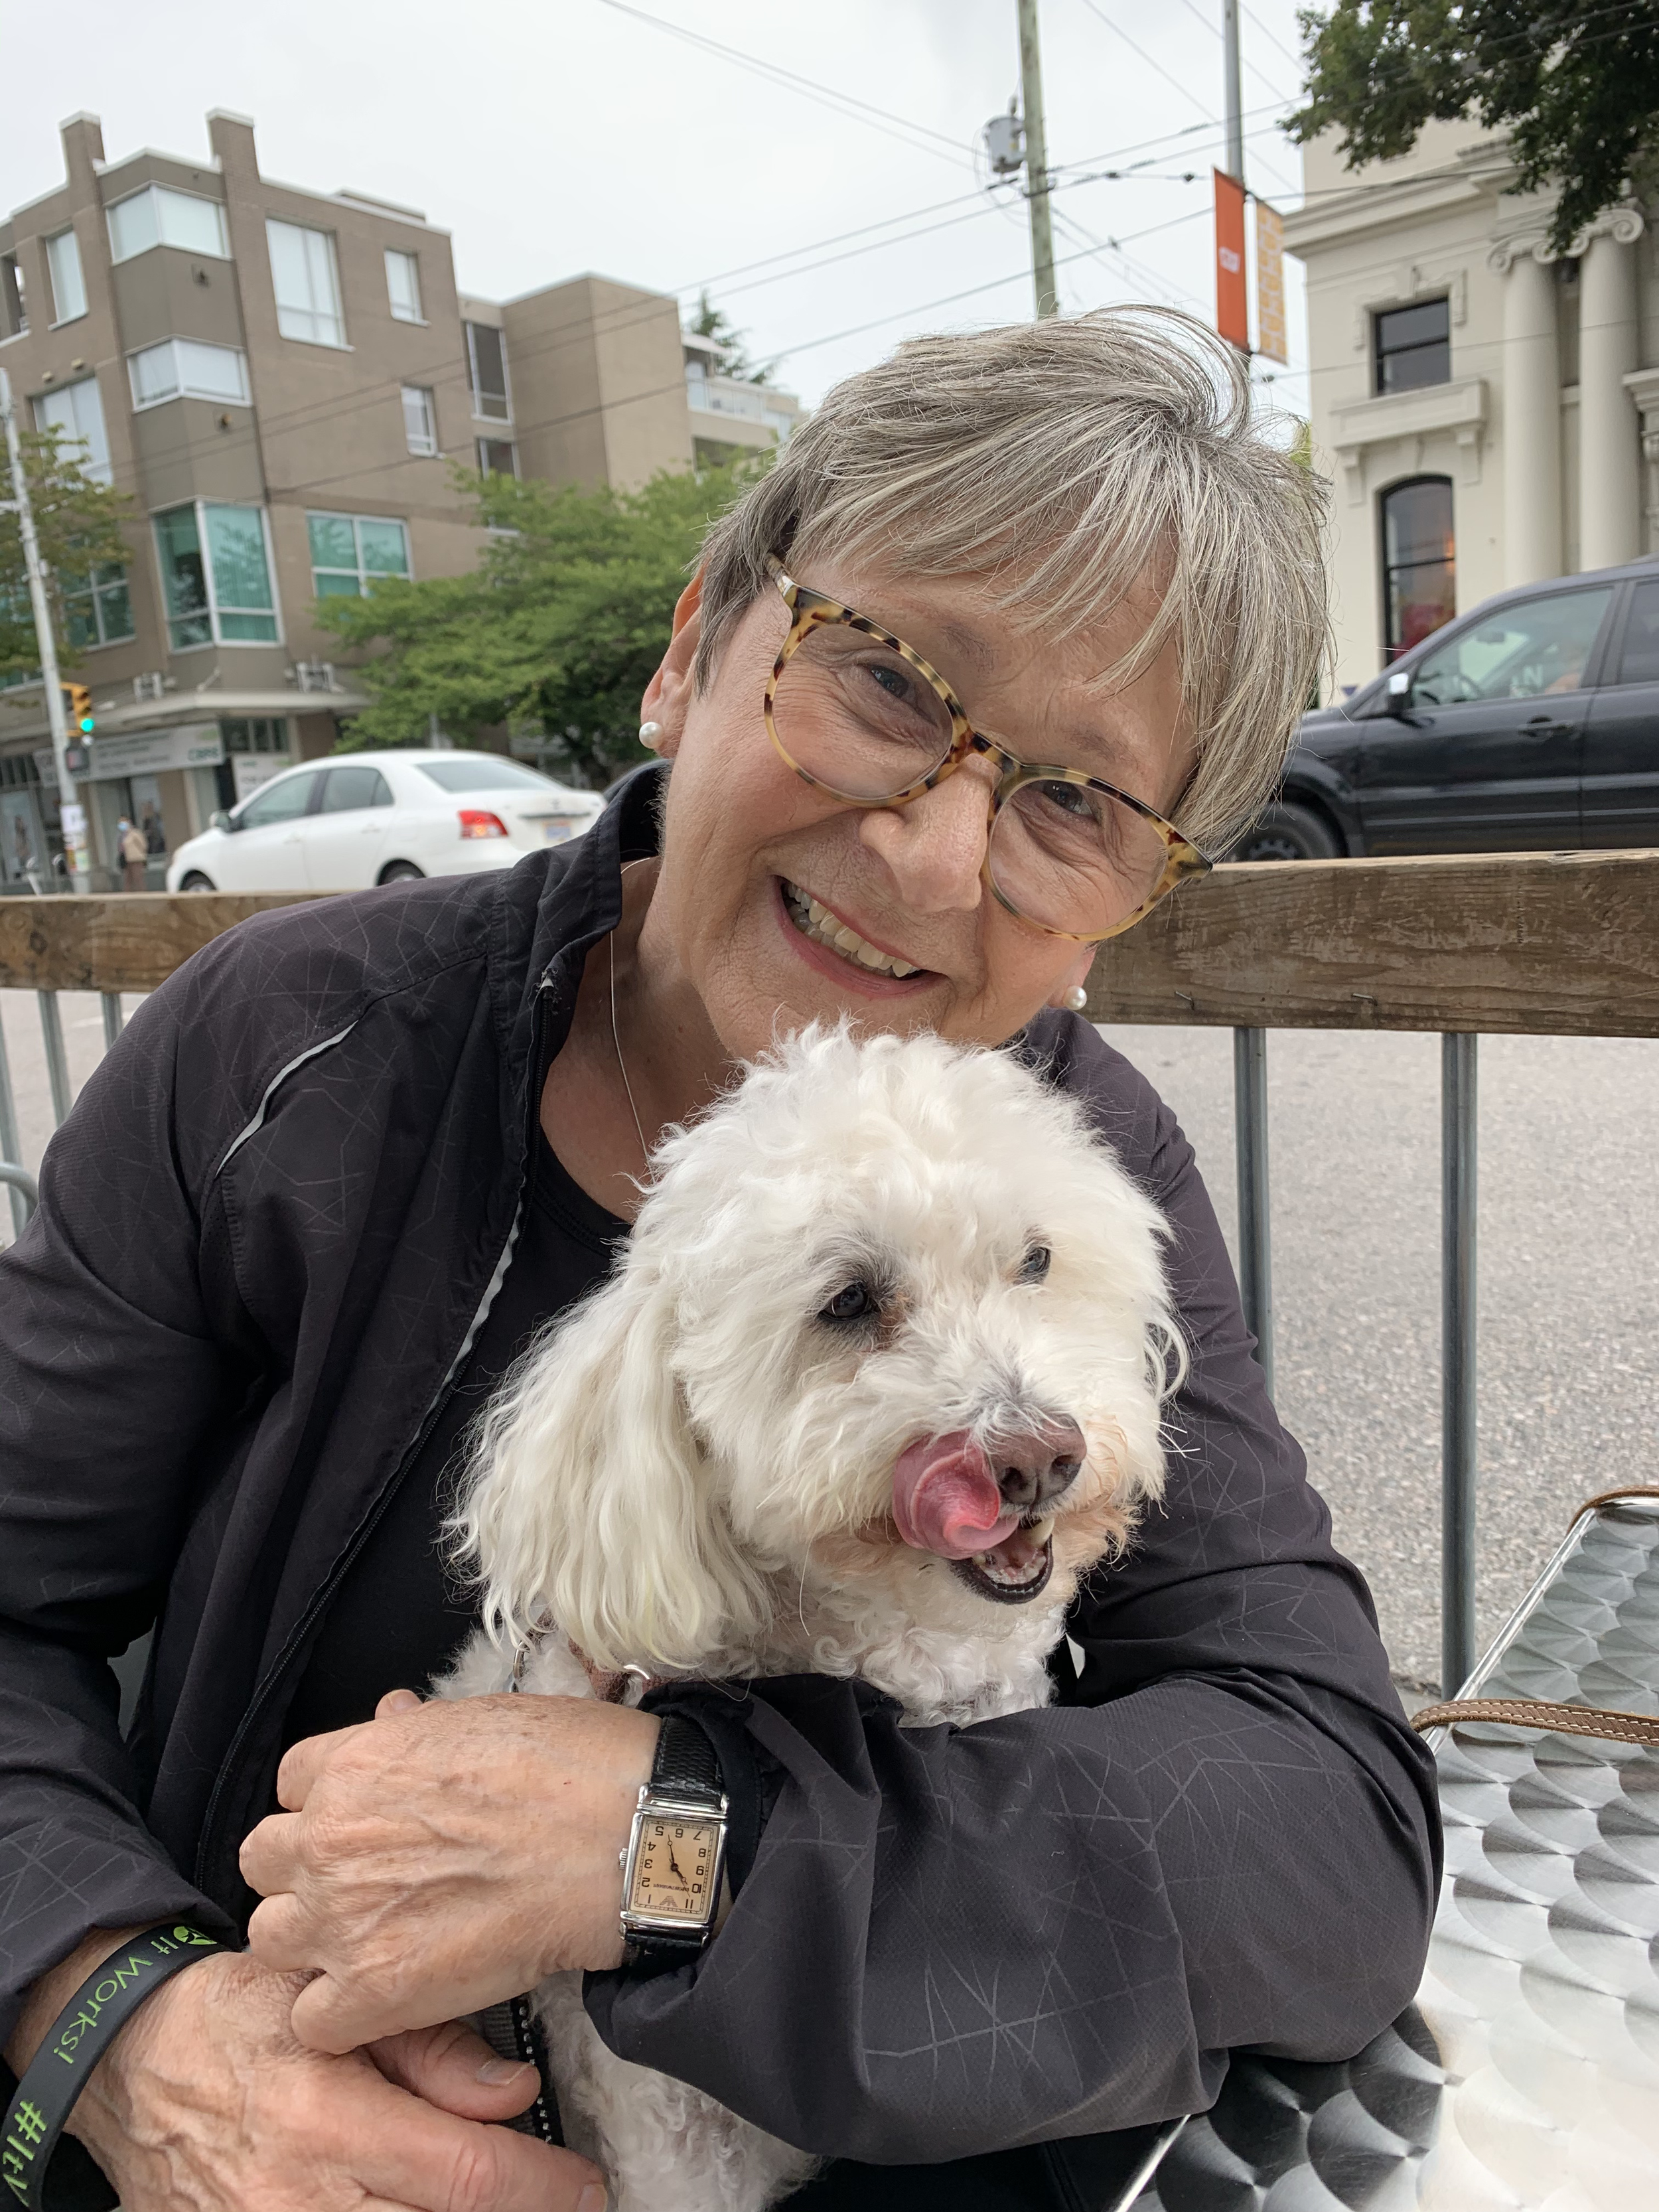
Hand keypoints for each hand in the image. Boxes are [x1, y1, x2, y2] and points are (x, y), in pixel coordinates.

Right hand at [54, 1945, 606, 2211]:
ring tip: (496, 2200)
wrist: (130, 2064)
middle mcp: (298, 2200)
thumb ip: (433, 2052)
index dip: (542, 2189)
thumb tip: (516, 2094)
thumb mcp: (335, 2011)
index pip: (467, 2175)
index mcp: (329, 2123)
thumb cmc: (239, 2021)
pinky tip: (419, 2207)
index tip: (586, 2188)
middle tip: (555, 2201)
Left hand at [241, 1689, 658, 2052]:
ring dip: (315, 1944)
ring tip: (376, 1946)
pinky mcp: (372, 1991)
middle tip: (362, 1887)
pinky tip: (391, 2001)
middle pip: (263, 1862)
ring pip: (272, 1940)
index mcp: (354, 1763)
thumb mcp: (481, 1716)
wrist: (619, 1839)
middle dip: (304, 1873)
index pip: (291, 1784)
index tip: (362, 1825)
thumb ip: (415, 1729)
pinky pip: (313, 2020)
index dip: (326, 1806)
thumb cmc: (570, 1767)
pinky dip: (346, 2019)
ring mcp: (342, 1916)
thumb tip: (391, 1715)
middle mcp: (329, 1836)